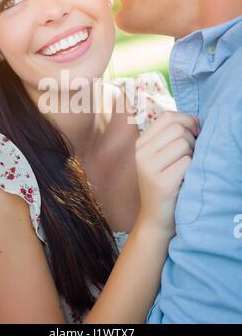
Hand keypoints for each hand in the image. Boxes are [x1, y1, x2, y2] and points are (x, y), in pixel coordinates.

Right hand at [135, 111, 198, 236]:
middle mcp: (141, 152)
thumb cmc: (166, 183)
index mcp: (141, 143)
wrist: (156, 218)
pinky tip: (185, 180)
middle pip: (178, 129)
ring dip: (193, 155)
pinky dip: (192, 170)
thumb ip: (174, 135)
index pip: (167, 116)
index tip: (194, 134)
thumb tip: (195, 120)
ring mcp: (148, 168)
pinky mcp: (161, 183)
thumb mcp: (162, 156)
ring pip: (184, 144)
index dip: (186, 121)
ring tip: (186, 169)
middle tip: (190, 157)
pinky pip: (187, 162)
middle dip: (192, 140)